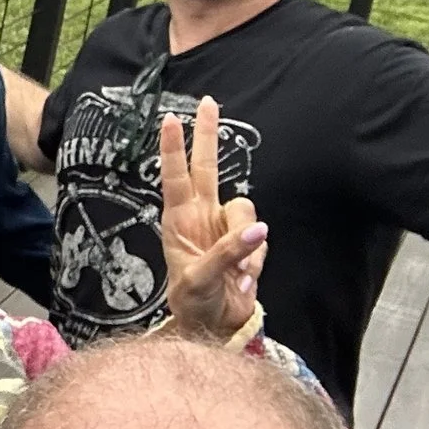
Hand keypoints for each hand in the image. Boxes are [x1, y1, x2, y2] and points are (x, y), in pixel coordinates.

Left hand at [159, 95, 266, 341]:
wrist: (214, 325)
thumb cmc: (194, 301)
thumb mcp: (200, 280)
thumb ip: (225, 254)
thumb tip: (256, 231)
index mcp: (178, 220)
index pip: (175, 177)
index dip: (172, 149)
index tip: (168, 119)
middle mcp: (201, 216)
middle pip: (206, 167)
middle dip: (207, 135)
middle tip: (208, 102)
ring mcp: (225, 227)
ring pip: (247, 212)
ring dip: (246, 245)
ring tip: (238, 276)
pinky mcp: (247, 242)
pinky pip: (260, 241)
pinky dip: (254, 263)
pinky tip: (243, 282)